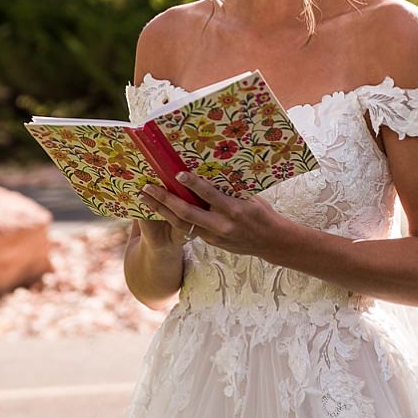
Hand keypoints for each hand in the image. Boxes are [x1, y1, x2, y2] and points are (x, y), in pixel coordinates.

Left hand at [138, 172, 284, 258]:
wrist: (271, 242)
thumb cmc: (263, 214)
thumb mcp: (251, 198)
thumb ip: (230, 191)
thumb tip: (210, 175)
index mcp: (234, 209)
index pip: (209, 195)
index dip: (192, 184)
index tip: (177, 174)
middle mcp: (221, 224)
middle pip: (187, 212)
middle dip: (165, 200)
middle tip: (148, 188)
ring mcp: (214, 236)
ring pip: (182, 224)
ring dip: (162, 211)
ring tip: (146, 200)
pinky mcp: (211, 242)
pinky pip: (188, 230)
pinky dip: (173, 220)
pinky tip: (162, 212)